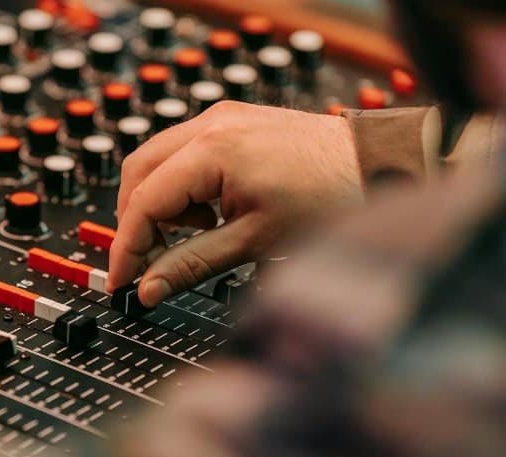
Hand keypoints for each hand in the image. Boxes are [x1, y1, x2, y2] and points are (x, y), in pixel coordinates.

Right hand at [109, 102, 364, 307]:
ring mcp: (224, 117)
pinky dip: (183, 187)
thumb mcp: (254, 243)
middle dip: (136, 222)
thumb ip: (191, 266)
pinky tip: (211, 215)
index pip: (142, 201)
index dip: (126, 246)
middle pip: (138, 172)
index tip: (122, 280)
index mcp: (213, 149)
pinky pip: (185, 152)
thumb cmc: (334, 198)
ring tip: (193, 238)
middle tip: (148, 263)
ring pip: (158, 160)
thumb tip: (147, 290)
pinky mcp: (236, 122)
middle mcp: (212, 123)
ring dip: (159, 203)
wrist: (383, 166)